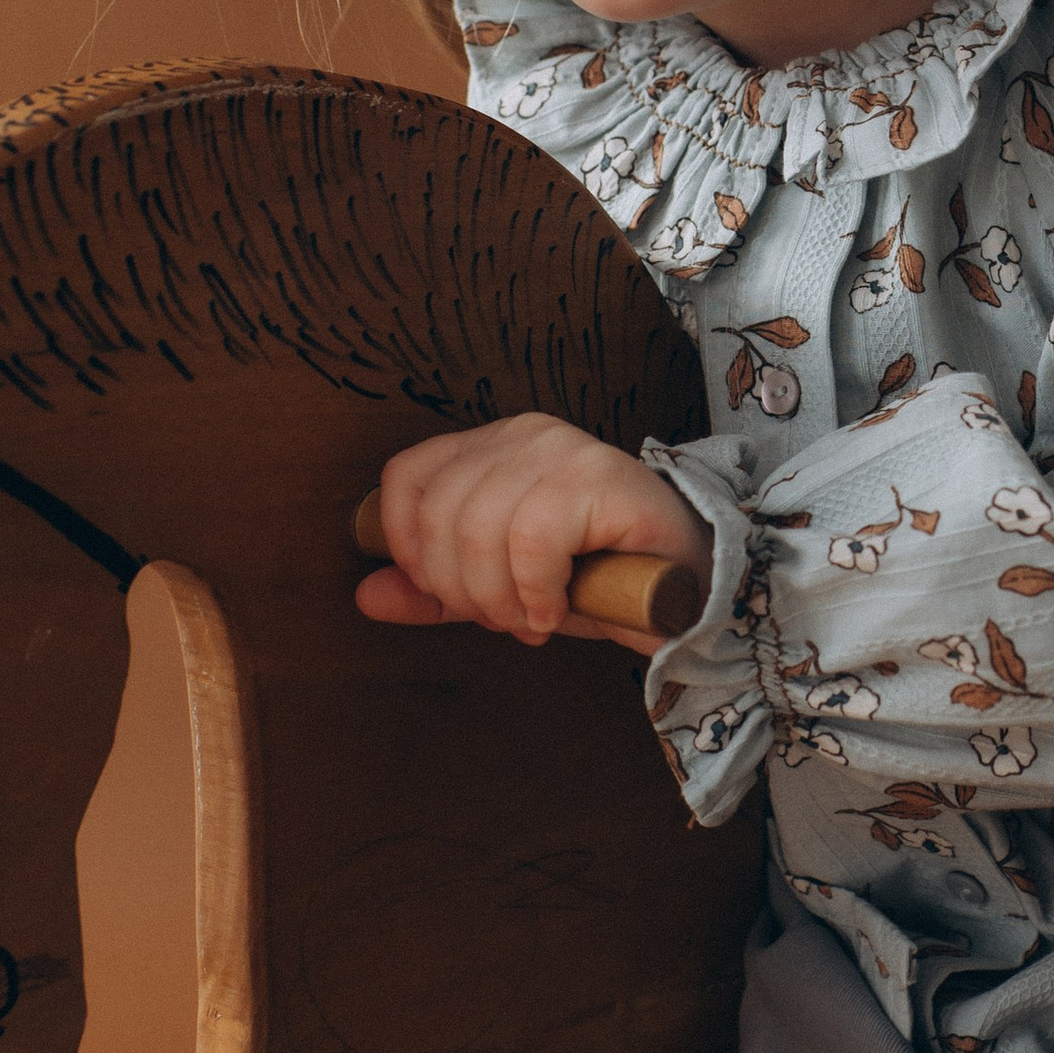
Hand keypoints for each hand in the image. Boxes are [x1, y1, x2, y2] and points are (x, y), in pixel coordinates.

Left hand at [354, 412, 709, 650]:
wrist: (688, 586)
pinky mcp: (599, 477)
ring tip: (531, 617)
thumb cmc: (596, 578)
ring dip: (499, 599)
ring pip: (479, 531)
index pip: (406, 479)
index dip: (410, 549)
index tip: (450, 593)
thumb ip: (435, 591)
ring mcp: (563, 450)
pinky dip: (535, 592)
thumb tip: (366, 596)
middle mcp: (524, 434)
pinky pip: (531, 542)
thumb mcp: (500, 587)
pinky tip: (556, 609)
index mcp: (491, 445)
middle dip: (461, 590)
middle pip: (437, 515)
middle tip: (503, 618)